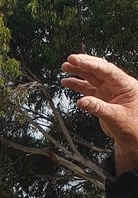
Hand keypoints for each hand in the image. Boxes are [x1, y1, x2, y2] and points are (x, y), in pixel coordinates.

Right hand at [61, 53, 137, 172]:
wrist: (132, 138)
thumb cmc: (131, 127)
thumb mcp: (115, 118)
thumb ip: (98, 108)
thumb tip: (81, 101)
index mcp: (125, 85)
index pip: (107, 70)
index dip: (91, 64)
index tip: (78, 60)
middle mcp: (116, 85)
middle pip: (98, 70)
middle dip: (84, 63)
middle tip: (70, 59)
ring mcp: (108, 90)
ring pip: (91, 76)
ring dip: (78, 71)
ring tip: (65, 67)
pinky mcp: (101, 97)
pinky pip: (87, 88)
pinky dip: (77, 84)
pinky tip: (67, 81)